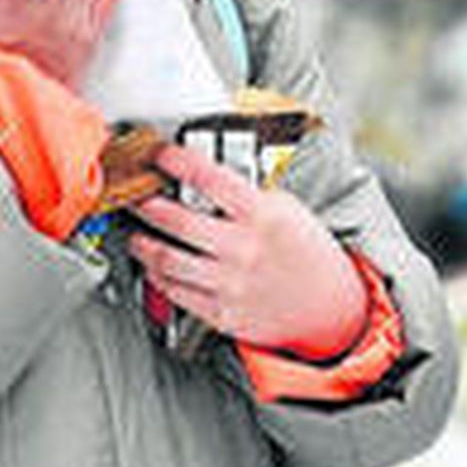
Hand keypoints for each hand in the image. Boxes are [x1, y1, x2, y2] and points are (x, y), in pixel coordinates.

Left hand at [129, 143, 366, 355]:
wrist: (331, 308)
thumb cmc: (307, 253)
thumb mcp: (285, 208)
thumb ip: (245, 193)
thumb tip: (201, 176)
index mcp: (261, 215)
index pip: (207, 178)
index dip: (176, 161)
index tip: (159, 154)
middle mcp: (242, 249)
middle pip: (176, 220)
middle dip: (146, 204)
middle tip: (135, 195)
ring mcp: (230, 283)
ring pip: (167, 259)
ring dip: (142, 244)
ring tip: (135, 234)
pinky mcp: (223, 313)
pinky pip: (177, 293)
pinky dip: (158, 277)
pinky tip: (154, 266)